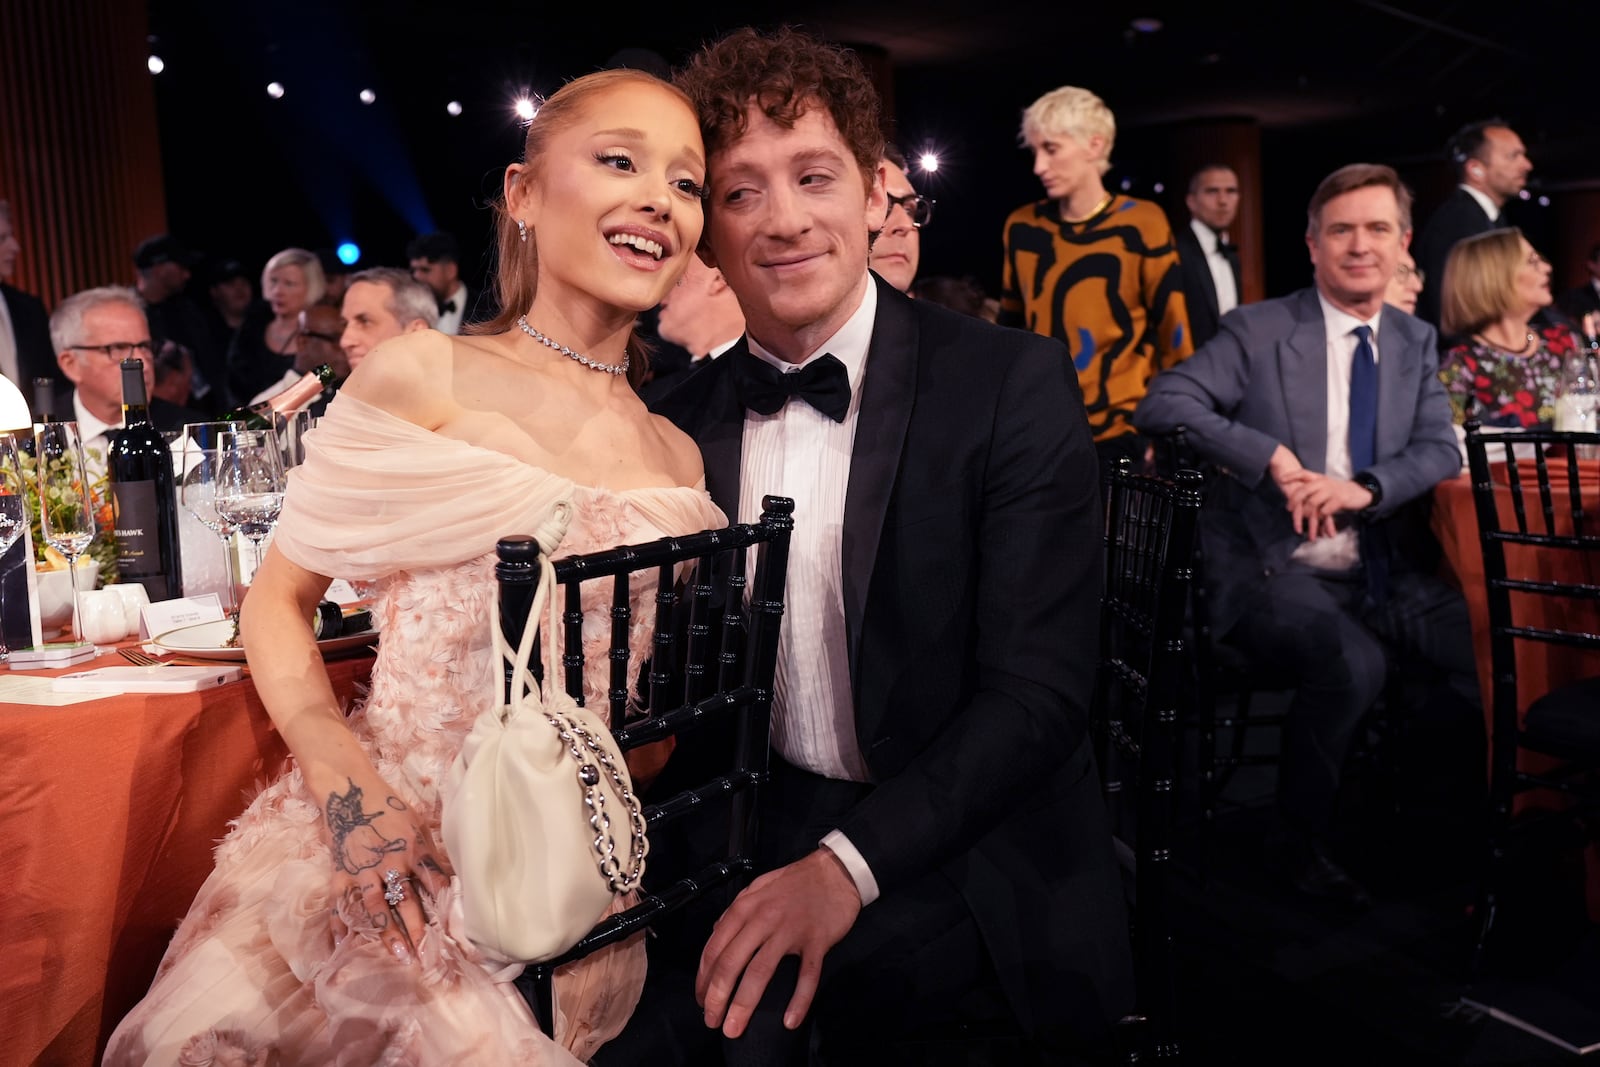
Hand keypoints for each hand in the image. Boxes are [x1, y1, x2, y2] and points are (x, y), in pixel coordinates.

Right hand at [323, 774, 451, 964]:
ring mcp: (363, 869)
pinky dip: (340, 923)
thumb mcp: (417, 825)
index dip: (446, 904)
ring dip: (388, 932)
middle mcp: (390, 863)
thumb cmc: (390, 807)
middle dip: (418, 929)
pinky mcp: (340, 872)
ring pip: (377, 906)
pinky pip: (340, 902)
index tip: (457, 928)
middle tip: (427, 955)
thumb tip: (449, 879)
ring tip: (399, 954)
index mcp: (414, 849)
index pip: (435, 881)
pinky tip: (342, 944)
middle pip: (407, 900)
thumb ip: (429, 853)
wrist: (350, 789)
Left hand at [696, 848, 862, 1037]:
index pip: (715, 948)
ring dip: (744, 1004)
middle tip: (712, 1020)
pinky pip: (806, 976)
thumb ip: (736, 910)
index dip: (704, 979)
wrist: (835, 872)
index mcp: (745, 908)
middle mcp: (763, 920)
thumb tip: (716, 933)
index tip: (701, 1000)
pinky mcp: (817, 941)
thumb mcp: (758, 888)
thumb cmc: (795, 882)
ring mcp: (790, 931)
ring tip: (734, 1028)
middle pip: (731, 963)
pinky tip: (790, 1021)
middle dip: (717, 997)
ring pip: (761, 972)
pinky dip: (798, 1000)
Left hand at [1282, 471, 1373, 538]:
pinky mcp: (1339, 500)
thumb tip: (1295, 496)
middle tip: (1289, 510)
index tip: (1280, 480)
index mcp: (1319, 478)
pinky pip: (1325, 511)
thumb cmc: (1338, 491)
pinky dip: (1320, 518)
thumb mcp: (1325, 485)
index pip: (1303, 473)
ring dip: (1307, 514)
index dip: (1291, 475)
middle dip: (1294, 501)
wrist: (1359, 493)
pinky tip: (1320, 524)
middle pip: (1304, 490)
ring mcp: (1331, 491)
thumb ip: (1312, 488)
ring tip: (1305, 522)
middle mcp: (1324, 482)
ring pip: (1312, 503)